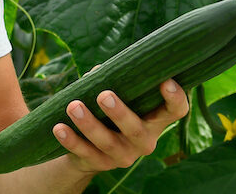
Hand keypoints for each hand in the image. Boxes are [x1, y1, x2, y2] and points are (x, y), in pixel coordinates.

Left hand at [52, 79, 188, 172]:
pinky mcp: (99, 164)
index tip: (166, 81)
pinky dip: (71, 140)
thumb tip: (99, 71)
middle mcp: (143, 141)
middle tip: (104, 95)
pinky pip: (85, 153)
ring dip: (90, 124)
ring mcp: (123, 155)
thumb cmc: (108, 109)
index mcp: (154, 119)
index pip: (175, 112)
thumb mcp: (115, 94)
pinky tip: (59, 128)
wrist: (89, 147)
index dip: (175, 99)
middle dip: (120, 113)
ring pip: (108, 143)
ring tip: (73, 106)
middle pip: (137, 131)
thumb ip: (112, 79)